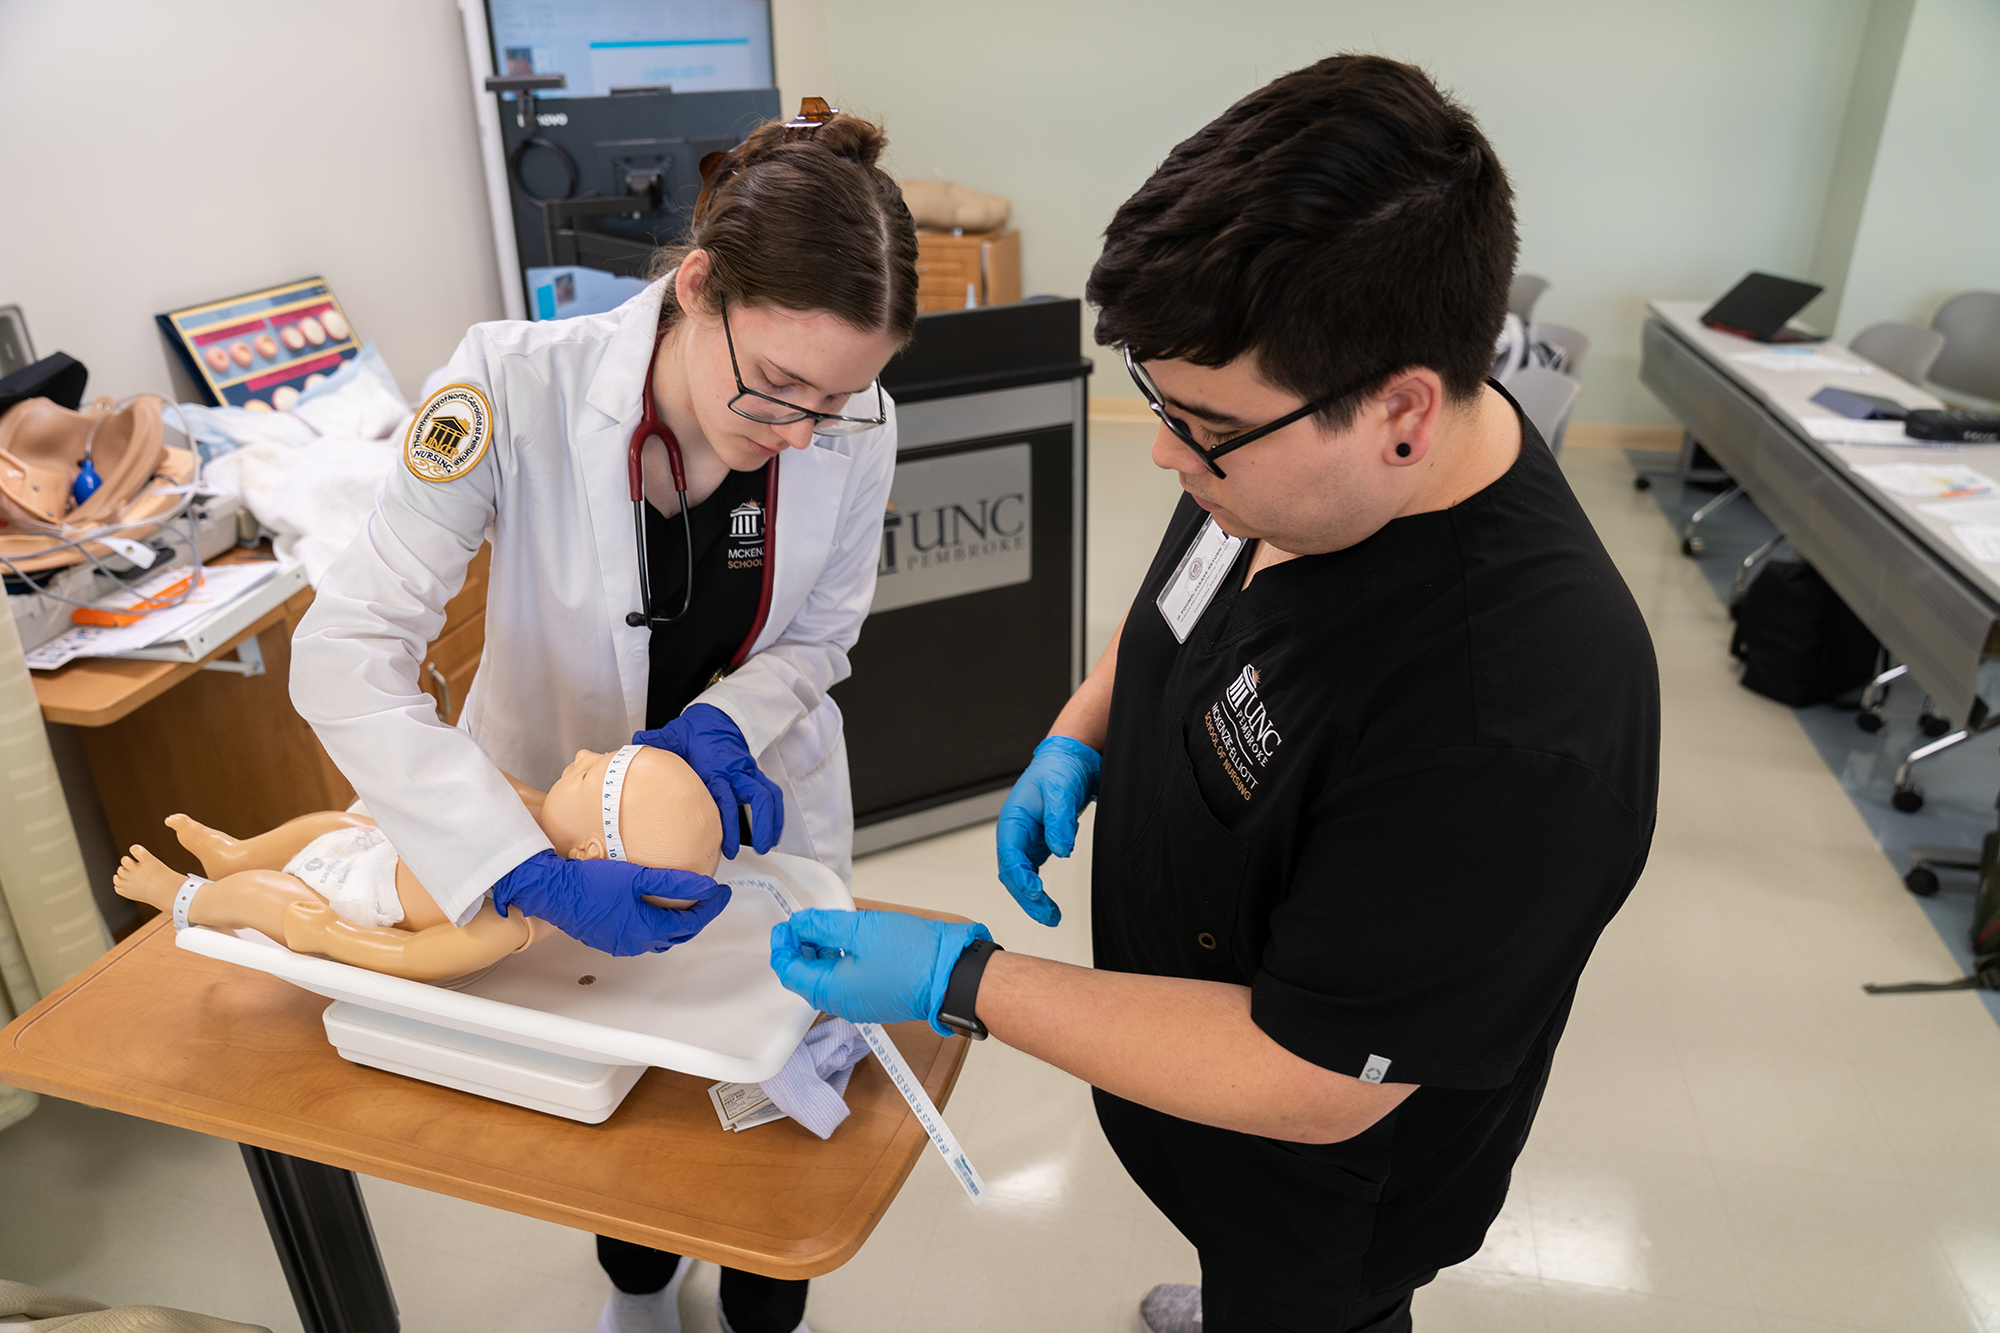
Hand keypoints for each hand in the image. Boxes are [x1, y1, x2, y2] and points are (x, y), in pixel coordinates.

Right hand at [492, 850, 729, 955]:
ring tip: (687, 903)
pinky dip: (656, 925)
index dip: (711, 907)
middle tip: (710, 898)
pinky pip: (642, 937)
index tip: (722, 893)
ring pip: (660, 937)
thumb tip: (707, 887)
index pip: (691, 922)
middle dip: (697, 916)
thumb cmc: (591, 883)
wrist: (555, 892)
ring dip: (676, 924)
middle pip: (678, 933)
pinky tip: (654, 910)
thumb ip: (676, 882)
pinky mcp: (609, 940)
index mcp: (648, 929)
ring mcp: (621, 944)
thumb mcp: (639, 876)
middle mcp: (636, 943)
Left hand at [634, 703, 782, 857]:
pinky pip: (771, 794)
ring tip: (768, 845)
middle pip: (758, 798)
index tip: (727, 846)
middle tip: (758, 849)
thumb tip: (637, 741)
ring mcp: (748, 773)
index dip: (728, 823)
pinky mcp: (754, 775)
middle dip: (761, 825)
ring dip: (773, 821)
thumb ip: (658, 741)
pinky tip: (774, 832)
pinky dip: (776, 813)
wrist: (717, 718)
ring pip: (769, 796)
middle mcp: (736, 771)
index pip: (726, 798)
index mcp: (716, 768)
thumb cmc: (694, 732)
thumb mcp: (674, 735)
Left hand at [770, 909, 990, 1036]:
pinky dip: (840, 960)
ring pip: (827, 978)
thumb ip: (824, 926)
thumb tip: (800, 924)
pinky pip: (847, 980)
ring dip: (821, 952)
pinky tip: (849, 941)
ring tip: (828, 926)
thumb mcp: (861, 930)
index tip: (786, 925)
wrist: (954, 976)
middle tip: (805, 922)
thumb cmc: (913, 956)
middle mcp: (843, 1003)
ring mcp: (861, 1003)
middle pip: (806, 977)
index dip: (783, 946)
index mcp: (832, 991)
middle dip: (801, 948)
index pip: (790, 971)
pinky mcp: (877, 997)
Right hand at [994, 735, 1100, 926]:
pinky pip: (1033, 872)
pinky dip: (1039, 890)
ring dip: (1032, 898)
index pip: (1010, 856)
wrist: (1071, 760)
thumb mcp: (1061, 791)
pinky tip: (1049, 904)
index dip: (1020, 877)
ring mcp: (1026, 840)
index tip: (1036, 892)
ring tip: (1050, 917)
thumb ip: (1059, 822)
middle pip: (1012, 873)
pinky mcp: (1040, 844)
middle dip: (1027, 897)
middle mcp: (1015, 833)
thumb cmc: (1059, 770)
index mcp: (1013, 820)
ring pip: (1022, 877)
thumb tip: (1061, 851)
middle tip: (1047, 916)